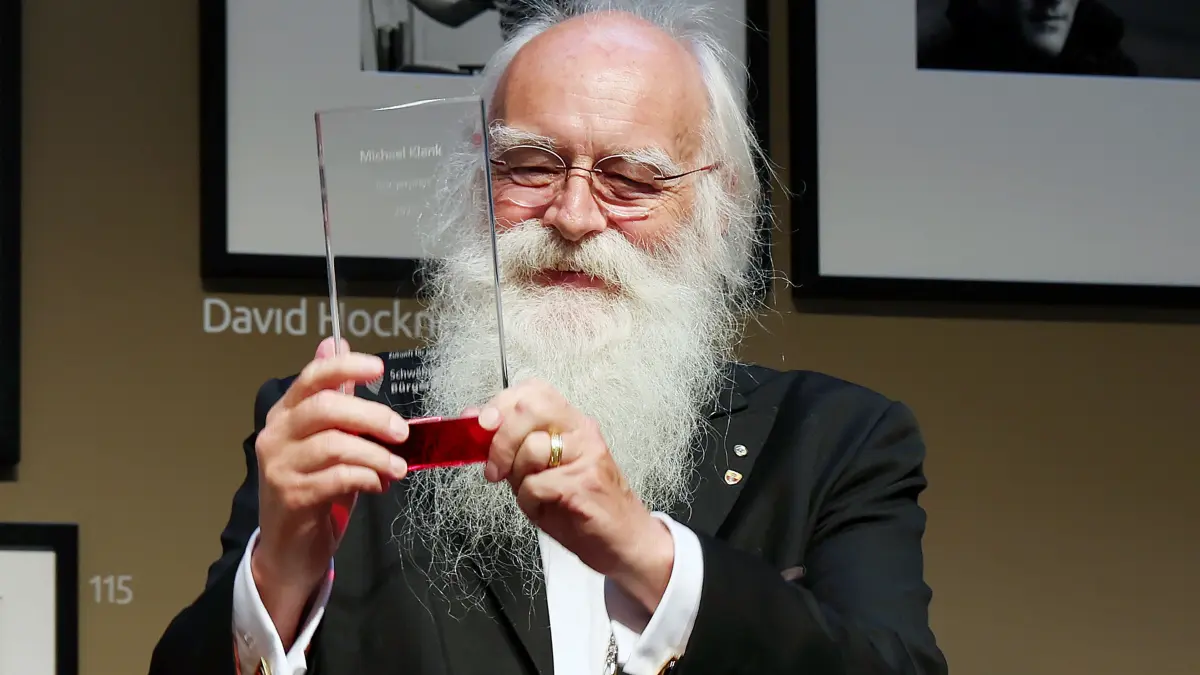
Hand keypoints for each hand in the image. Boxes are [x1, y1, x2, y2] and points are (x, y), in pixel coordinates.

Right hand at [251, 338, 409, 641]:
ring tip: (397, 467)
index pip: (313, 378)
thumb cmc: (313, 487)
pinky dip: (365, 477)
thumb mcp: (326, 438)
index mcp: (286, 414)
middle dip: (371, 415)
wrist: (289, 548)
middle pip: (325, 408)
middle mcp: (276, 436)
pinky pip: (336, 478)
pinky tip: (378, 483)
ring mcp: (280, 467)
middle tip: (402, 431)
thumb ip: (334, 396)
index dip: (345, 366)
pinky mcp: (292, 497)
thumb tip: (335, 343)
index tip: (379, 367)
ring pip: (334, 444)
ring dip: (375, 454)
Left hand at [479, 379, 675, 611]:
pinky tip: (544, 508)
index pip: (533, 391)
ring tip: (532, 493)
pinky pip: (536, 485)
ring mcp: (586, 456)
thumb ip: (514, 447)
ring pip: (531, 448)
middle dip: (501, 440)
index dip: (499, 405)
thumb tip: (476, 424)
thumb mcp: (544, 470)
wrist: (625, 541)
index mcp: (572, 423)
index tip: (481, 428)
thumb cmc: (583, 506)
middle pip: (528, 408)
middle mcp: (582, 433)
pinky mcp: (584, 484)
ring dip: (518, 478)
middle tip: (496, 468)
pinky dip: (529, 502)